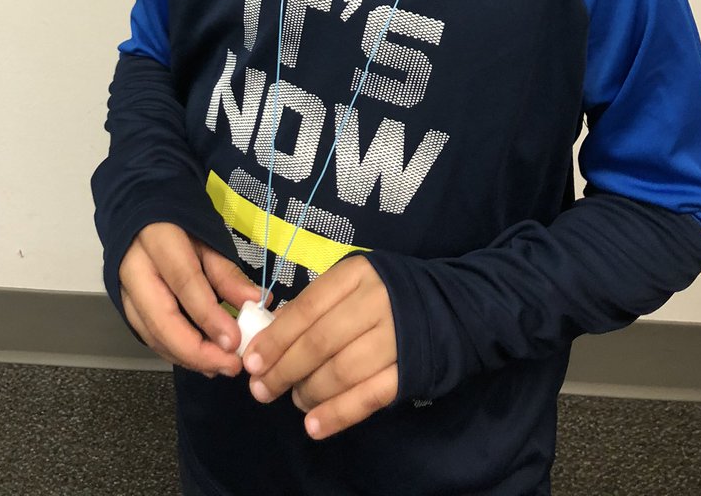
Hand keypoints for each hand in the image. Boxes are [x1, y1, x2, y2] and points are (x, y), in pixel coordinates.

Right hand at [120, 222, 261, 377]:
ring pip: (152, 334)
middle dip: (196, 351)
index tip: (235, 342)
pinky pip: (149, 336)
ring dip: (187, 358)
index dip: (209, 316)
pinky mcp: (125, 306)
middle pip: (161, 319)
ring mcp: (124, 290)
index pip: (184, 282)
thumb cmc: (180, 225)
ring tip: (220, 367)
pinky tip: (201, 361)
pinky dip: (175, 353)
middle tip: (229, 366)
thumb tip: (256, 302)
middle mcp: (133, 268)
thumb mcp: (207, 239)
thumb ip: (228, 273)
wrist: (141, 215)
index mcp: (158, 240)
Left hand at [242, 255, 397, 438]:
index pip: (308, 308)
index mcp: (356, 275)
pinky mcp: (410, 370)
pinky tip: (314, 426)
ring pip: (342, 372)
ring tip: (295, 401)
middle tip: (262, 389)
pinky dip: (339, 414)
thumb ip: (315, 305)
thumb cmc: (384, 293)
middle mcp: (376, 302)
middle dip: (285, 370)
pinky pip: (369, 396)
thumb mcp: (351, 283)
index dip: (276, 337)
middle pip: (321, 342)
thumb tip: (269, 338)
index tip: (252, 362)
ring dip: (310, 393)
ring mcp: (396, 337)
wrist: (448, 305)